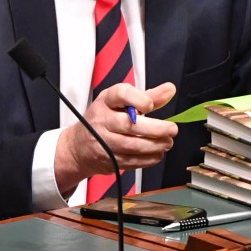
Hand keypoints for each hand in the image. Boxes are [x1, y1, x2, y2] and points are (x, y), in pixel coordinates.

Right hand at [55, 82, 177, 194]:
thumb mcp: (121, 102)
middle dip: (156, 129)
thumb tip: (170, 90)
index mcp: (106, 101)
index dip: (139, 99)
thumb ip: (148, 96)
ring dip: (155, 145)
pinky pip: (132, 161)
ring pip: (132, 146)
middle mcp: (102, 120)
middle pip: (130, 125)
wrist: (78, 147)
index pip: (121, 94)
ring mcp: (103, 142)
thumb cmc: (104, 119)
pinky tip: (158, 153)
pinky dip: (149, 159)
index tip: (151, 105)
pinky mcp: (108, 160)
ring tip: (167, 142)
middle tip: (172, 129)